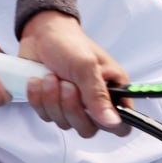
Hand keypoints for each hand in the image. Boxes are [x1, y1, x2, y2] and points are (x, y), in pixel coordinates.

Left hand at [18, 12, 130, 137]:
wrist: (41, 33)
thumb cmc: (69, 43)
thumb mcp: (86, 65)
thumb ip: (98, 95)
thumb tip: (113, 122)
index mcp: (114, 90)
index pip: (122, 125)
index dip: (110, 125)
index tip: (93, 113)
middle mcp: (96, 102)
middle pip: (88, 128)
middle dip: (71, 108)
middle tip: (66, 84)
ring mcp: (74, 105)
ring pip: (65, 124)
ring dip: (53, 100)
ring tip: (51, 76)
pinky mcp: (53, 105)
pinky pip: (46, 117)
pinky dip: (39, 99)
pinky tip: (39, 81)